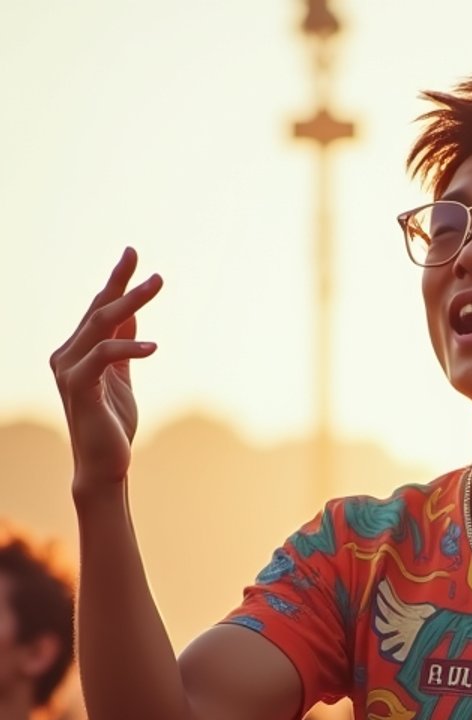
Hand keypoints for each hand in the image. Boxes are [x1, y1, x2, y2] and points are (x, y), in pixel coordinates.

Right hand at [50, 248, 162, 492]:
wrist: (105, 464)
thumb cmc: (112, 424)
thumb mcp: (121, 377)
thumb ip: (123, 346)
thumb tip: (132, 314)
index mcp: (76, 351)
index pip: (98, 309)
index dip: (115, 281)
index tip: (133, 254)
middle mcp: (66, 355)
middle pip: (98, 310)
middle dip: (123, 283)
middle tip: (148, 263)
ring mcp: (69, 370)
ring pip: (100, 325)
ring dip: (130, 303)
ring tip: (157, 285)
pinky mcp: (79, 387)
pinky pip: (103, 356)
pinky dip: (128, 346)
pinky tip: (154, 346)